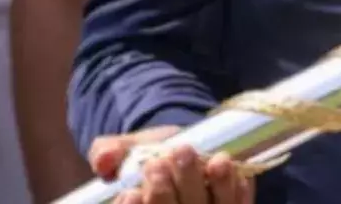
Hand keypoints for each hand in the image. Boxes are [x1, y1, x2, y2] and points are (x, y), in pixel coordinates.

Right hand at [88, 126, 253, 203]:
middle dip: (165, 194)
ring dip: (213, 188)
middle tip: (164, 162)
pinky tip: (232, 170)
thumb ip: (108, 152)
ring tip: (214, 160)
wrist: (187, 146)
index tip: (131, 192)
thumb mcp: (127, 149)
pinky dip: (236, 191)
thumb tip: (103, 159)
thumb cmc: (151, 153)